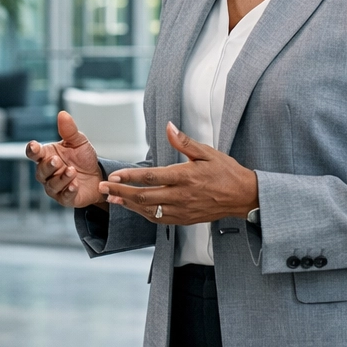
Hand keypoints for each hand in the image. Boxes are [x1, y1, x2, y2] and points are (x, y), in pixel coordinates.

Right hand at [25, 111, 106, 208]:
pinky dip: (68, 191)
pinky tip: (74, 185)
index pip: (34, 153)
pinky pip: (63, 196)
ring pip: (52, 185)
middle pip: (41, 171)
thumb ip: (69, 130)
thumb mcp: (78, 142)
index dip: (32, 150)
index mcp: (47, 156)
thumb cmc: (83, 158)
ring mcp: (55, 187)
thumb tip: (62, 114)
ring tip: (72, 171)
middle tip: (56, 160)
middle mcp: (47, 173)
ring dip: (61, 178)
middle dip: (48, 166)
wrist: (98, 176)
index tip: (34, 146)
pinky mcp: (65, 198)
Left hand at [99, 122, 258, 224]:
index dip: (129, 177)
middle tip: (103, 188)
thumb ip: (184, 142)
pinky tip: (133, 208)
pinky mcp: (185, 219)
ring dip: (128, 205)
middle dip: (120, 192)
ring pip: (149, 211)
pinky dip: (143, 214)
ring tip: (111, 199)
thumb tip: (168, 126)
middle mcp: (182, 195)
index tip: (113, 175)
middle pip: (144, 197)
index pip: (151, 177)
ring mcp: (183, 210)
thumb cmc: (226, 172)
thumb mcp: (207, 152)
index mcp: (186, 176)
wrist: (243, 197)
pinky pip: (160, 220)